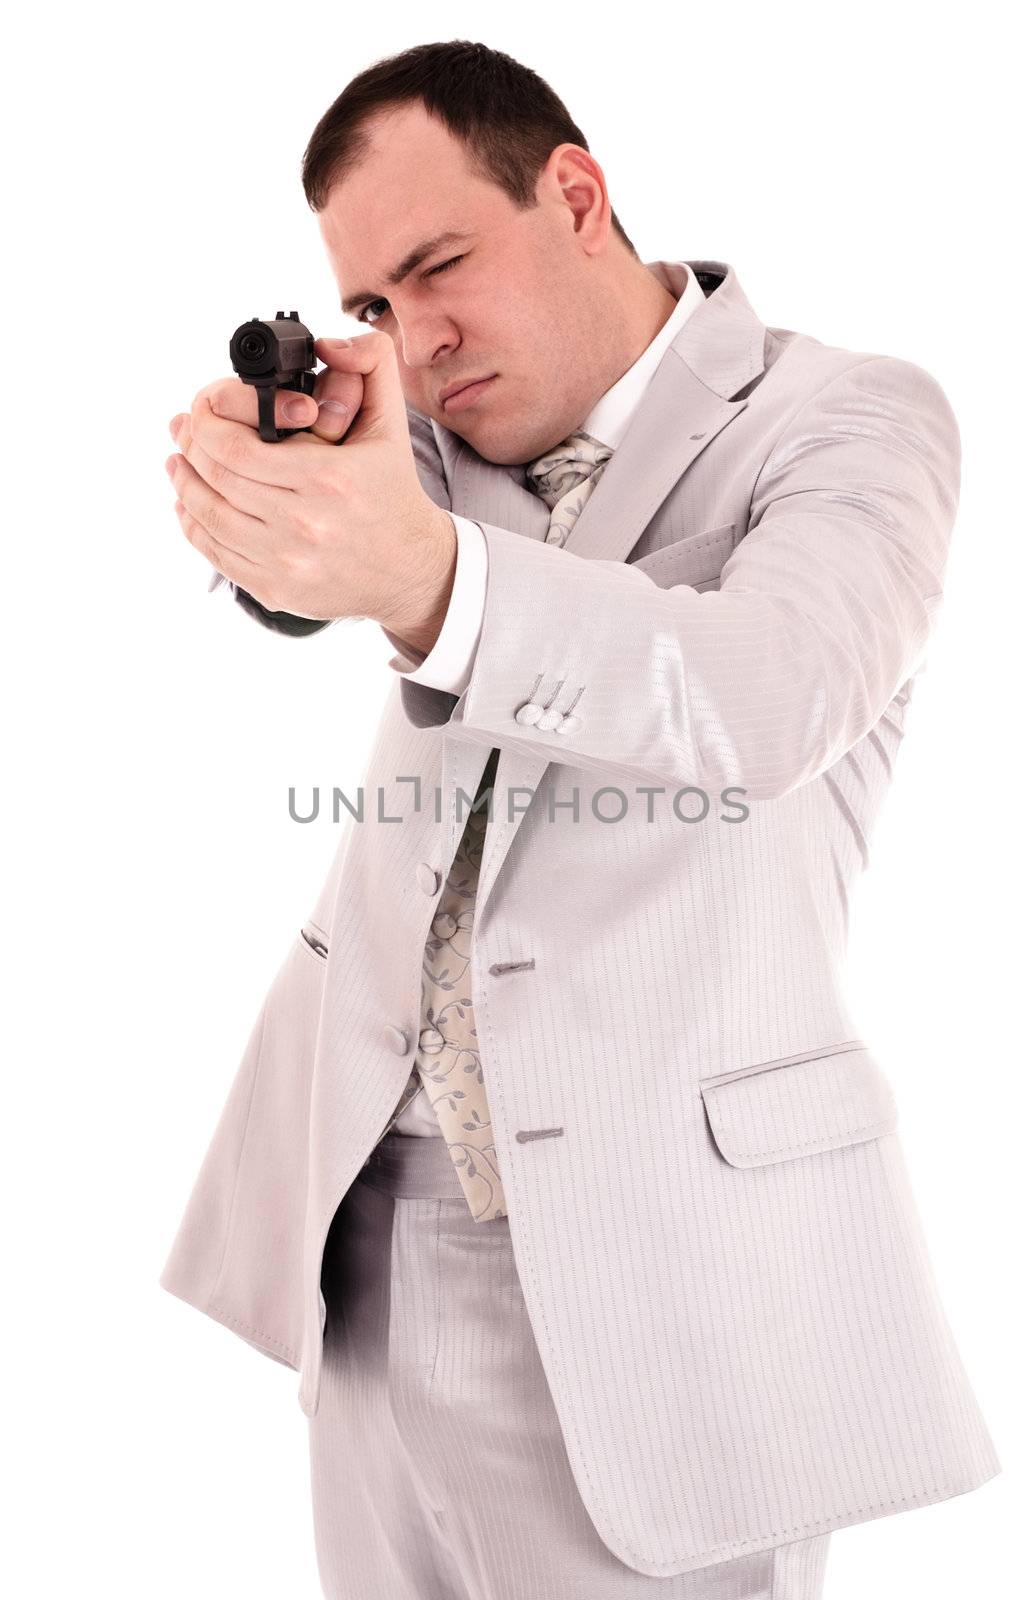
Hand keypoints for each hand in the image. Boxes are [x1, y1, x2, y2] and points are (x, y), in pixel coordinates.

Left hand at [165, 330, 456, 637]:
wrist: (411, 569)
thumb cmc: (392, 491)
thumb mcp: (391, 421)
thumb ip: (370, 362)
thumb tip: (326, 343)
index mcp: (329, 479)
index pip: (236, 446)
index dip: (205, 422)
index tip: (199, 409)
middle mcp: (305, 524)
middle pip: (217, 477)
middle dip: (190, 446)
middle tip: (182, 429)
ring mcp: (288, 562)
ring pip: (208, 516)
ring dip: (184, 484)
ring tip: (178, 462)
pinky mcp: (276, 590)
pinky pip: (217, 554)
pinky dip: (194, 525)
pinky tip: (189, 504)